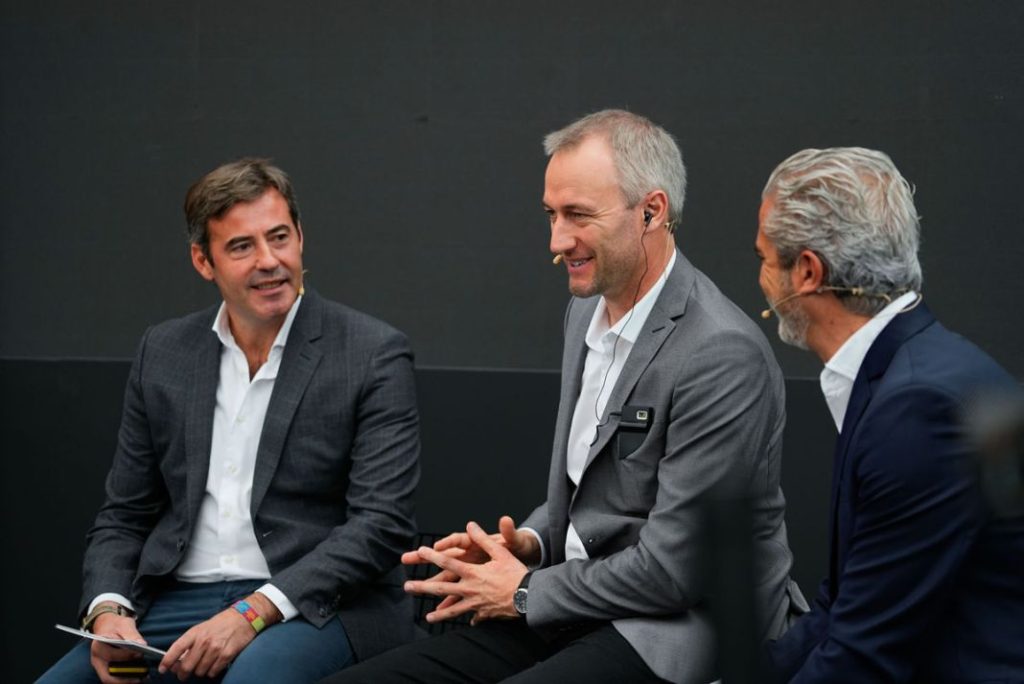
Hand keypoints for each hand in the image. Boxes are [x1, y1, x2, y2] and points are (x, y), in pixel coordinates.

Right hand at [89, 608, 146, 683]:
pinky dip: (125, 679)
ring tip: (142, 678)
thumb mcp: (125, 624)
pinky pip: (114, 678)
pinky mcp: (105, 669)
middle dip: (128, 674)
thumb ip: (133, 635)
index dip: (126, 656)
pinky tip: (138, 677)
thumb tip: (142, 645)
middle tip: (144, 673)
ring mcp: (99, 666)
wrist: (108, 626)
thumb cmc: (117, 625)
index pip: (111, 656)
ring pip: (111, 679)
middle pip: (110, 672)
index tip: (140, 653)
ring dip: (126, 681)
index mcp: (99, 645)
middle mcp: (96, 658)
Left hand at [159, 592, 280, 679]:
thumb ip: (190, 643)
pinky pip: (213, 672)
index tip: (163, 669)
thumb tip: (177, 661)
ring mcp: (215, 648)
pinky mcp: (226, 655)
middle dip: (183, 673)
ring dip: (200, 671)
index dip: (166, 661)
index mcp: (195, 632)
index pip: (175, 649)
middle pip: (186, 666)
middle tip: (184, 674)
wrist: (244, 617)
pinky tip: (215, 663)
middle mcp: (204, 641)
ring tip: (205, 664)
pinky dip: (212, 671)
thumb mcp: (203, 628)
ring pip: (199, 671)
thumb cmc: (222, 623)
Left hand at [404, 521, 528, 624]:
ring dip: (440, 614)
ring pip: (453, 610)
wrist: (528, 596)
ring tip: (428, 618)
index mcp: (472, 573)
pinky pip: (473, 617)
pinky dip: (468, 619)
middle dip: (423, 587)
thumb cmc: (515, 573)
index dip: (432, 556)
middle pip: (442, 589)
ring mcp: (475, 604)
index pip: (448, 562)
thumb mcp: (500, 552)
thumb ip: (483, 539)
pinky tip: (467, 623)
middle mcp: (470, 589)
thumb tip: (471, 524)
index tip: (420, 552)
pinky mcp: (484, 614)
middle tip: (407, 587)